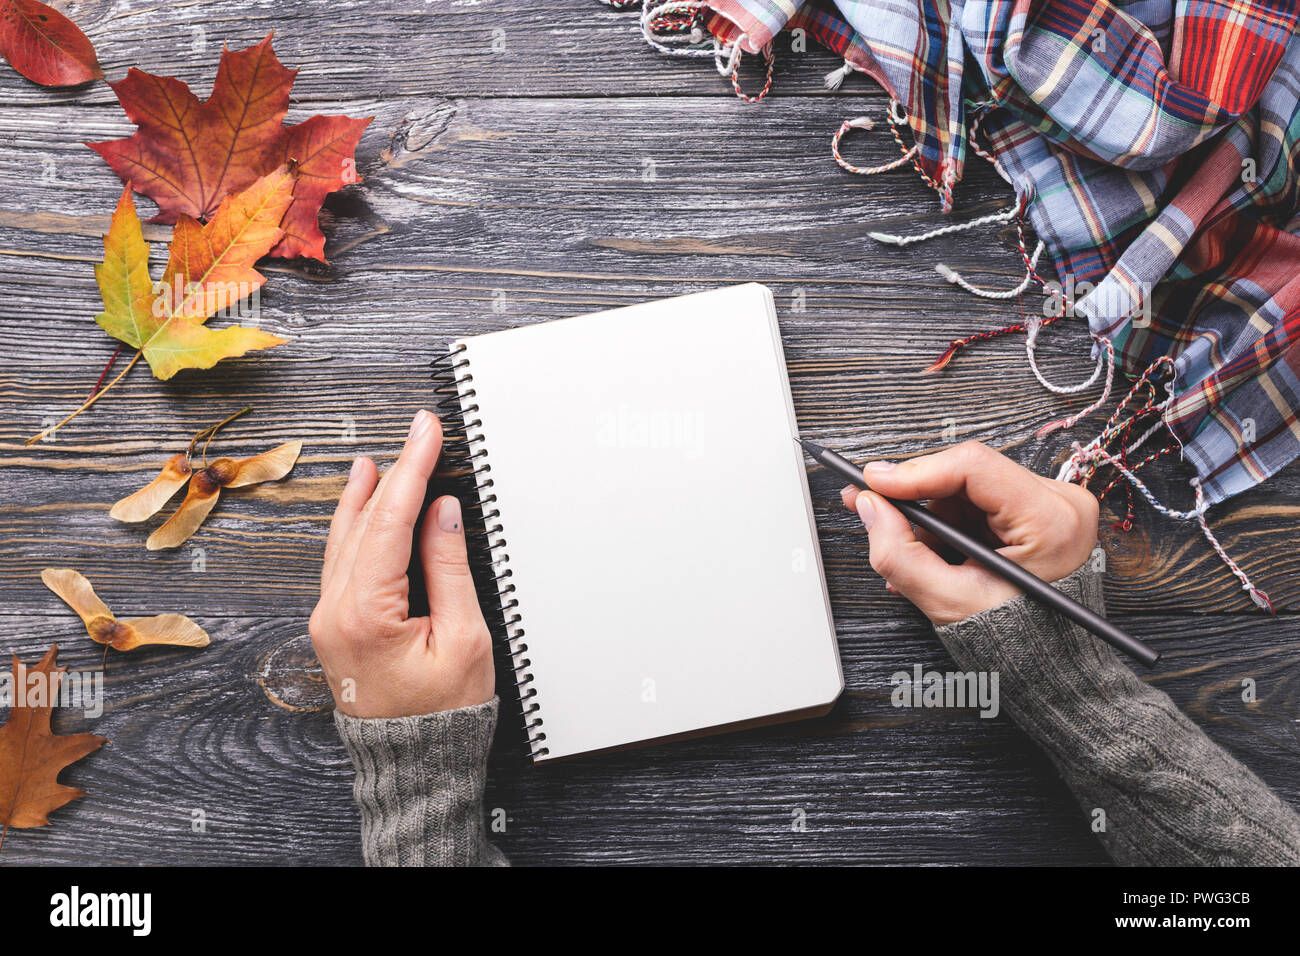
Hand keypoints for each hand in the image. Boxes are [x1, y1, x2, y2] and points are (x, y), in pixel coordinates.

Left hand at [310, 409, 493, 717]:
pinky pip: (341, 562)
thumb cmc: (443, 713)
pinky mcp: (334, 626)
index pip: (389, 520)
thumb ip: (448, 568)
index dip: (412, 469)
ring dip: (364, 495)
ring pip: (344, 539)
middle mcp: (334, 611)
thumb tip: (442, 512)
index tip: (426, 431)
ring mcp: (328, 619)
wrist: (412, 764)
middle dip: (391, 472)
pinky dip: (355, 526)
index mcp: (364, 613)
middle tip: (415, 430)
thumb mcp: (464, 637)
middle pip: (361, 522)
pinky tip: (361, 506)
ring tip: (379, 458)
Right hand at [841, 441, 1098, 625]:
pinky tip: (932, 552)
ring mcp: (1052, 503)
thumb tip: (869, 507)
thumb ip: (900, 554)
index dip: (915, 472)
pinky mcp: (1039, 510)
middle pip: (967, 475)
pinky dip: (948, 524)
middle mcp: (1059, 501)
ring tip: (912, 554)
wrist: (1051, 660)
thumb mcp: (949, 602)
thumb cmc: (1017, 638)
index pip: (972, 467)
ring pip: (967, 488)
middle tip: (872, 507)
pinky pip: (978, 501)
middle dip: (917, 498)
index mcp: (1051, 521)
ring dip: (931, 517)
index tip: (874, 482)